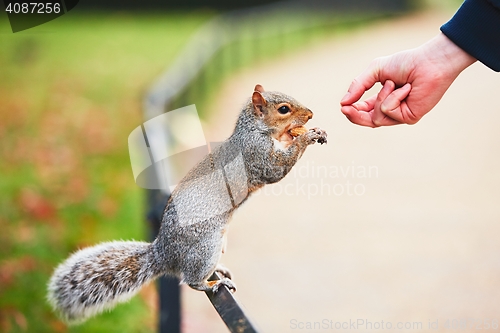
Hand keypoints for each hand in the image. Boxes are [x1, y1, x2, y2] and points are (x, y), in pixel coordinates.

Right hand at [340, 33, 475, 126]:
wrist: (429, 62)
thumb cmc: (407, 63)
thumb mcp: (376, 71)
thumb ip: (358, 85)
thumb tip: (343, 103)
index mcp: (382, 99)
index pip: (363, 112)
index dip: (352, 110)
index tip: (343, 106)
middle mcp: (391, 110)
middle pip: (367, 122)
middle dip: (355, 116)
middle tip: (345, 109)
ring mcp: (400, 116)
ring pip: (376, 118)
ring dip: (381, 98)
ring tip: (393, 83)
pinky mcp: (409, 118)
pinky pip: (389, 112)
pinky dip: (393, 98)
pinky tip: (406, 88)